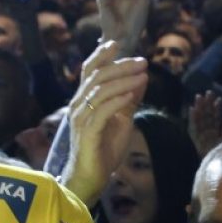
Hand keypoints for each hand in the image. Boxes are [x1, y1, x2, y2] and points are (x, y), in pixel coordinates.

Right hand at [61, 43, 146, 204]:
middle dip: (121, 66)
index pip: (90, 71)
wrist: (90, 178)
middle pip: (98, 76)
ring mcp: (81, 119)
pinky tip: (132, 95)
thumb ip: (129, 101)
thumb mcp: (122, 122)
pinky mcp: (87, 133)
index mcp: (84, 101)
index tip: (118, 43)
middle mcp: (78, 106)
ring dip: (123, 81)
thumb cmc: (104, 151)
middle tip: (143, 62)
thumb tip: (142, 79)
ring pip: (100, 91)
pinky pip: (102, 112)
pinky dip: (117, 101)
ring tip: (143, 75)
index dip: (101, 55)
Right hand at [187, 91, 221, 158]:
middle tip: (208, 93)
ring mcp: (202, 139)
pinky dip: (193, 120)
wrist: (220, 172)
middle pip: (207, 117)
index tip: (219, 99)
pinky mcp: (198, 143)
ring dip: (199, 109)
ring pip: (199, 121)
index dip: (217, 109)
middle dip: (207, 105)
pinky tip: (192, 109)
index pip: (216, 119)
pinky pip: (194, 130)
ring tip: (199, 97)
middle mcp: (208, 135)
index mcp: (216, 134)